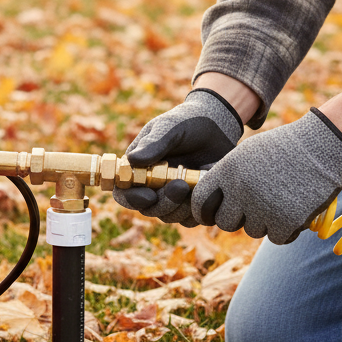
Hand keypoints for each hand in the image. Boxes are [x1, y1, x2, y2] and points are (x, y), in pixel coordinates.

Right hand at [113, 88, 243, 225]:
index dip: (132, 199)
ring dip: (181, 206)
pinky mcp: (193, 203)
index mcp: (137, 169)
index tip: (148, 196)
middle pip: (148, 209)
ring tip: (194, 184)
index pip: (124, 193)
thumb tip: (133, 160)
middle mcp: (152, 187)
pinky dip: (198, 208)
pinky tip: (206, 188)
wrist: (217, 126)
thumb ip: (153, 143)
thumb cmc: (187, 122)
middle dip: (163, 203)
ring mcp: (173, 197)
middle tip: (180, 186)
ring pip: (170, 216)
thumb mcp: (169, 127)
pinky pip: (192, 218)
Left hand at [190, 110, 341, 243]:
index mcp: (228, 171)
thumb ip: (226, 176)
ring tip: (280, 199)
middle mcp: (241, 190)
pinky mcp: (286, 222)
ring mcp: (264, 207)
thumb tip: (209, 202)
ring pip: (252, 230)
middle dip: (237, 218)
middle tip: (254, 207)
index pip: (200, 201)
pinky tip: (294, 209)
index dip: (204, 211)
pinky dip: (286, 229)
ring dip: (265, 221)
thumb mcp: (247, 154)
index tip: (210, 214)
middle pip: (225, 222)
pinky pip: (276, 238)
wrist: (322, 146)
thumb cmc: (283, 149)